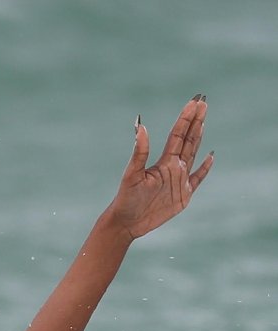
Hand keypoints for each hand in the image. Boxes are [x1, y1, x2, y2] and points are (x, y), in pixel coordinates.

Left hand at [108, 95, 212, 241]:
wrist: (127, 223)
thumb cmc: (126, 199)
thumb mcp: (132, 175)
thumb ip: (139, 152)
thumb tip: (140, 126)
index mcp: (163, 162)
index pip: (178, 135)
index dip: (186, 118)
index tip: (195, 101)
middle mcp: (173, 168)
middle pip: (187, 140)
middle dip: (195, 121)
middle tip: (203, 101)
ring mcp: (179, 181)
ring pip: (193, 154)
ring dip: (198, 137)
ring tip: (203, 121)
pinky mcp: (183, 196)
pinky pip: (197, 178)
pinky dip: (205, 168)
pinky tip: (210, 156)